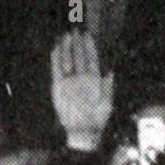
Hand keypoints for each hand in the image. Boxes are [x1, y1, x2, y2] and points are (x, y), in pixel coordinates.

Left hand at [51, 31, 113, 152]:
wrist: (81, 134)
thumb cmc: (96, 120)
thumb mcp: (108, 104)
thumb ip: (108, 87)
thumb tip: (109, 71)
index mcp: (94, 81)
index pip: (91, 58)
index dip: (88, 45)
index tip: (87, 35)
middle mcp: (81, 80)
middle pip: (78, 56)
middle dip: (76, 42)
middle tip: (75, 30)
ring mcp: (68, 83)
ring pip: (66, 60)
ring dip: (65, 46)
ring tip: (65, 36)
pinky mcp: (58, 89)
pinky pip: (56, 69)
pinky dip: (56, 58)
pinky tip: (55, 49)